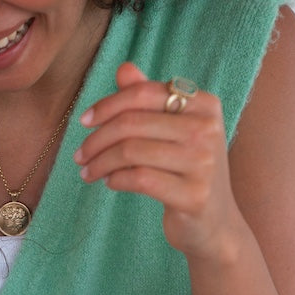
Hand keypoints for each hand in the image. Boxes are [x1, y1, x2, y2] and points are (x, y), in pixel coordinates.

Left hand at [74, 62, 241, 260]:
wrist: (215, 224)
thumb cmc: (188, 172)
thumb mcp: (174, 131)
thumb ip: (150, 100)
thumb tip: (123, 70)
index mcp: (205, 105)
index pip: (144, 93)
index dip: (108, 104)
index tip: (84, 121)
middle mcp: (207, 129)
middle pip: (133, 123)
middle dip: (97, 139)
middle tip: (79, 155)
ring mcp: (203, 163)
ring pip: (131, 152)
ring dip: (100, 163)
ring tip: (88, 172)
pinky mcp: (193, 195)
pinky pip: (139, 180)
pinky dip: (116, 180)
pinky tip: (109, 183)